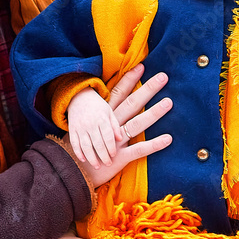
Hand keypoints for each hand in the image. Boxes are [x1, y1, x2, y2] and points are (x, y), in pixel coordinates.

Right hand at [67, 88, 121, 167]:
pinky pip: (74, 143)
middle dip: (103, 156)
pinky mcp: (72, 129)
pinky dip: (78, 152)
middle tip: (108, 164)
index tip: (113, 155)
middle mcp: (90, 124)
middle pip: (98, 143)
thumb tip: (121, 138)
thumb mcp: (109, 112)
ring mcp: (80, 127)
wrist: (78, 96)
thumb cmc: (98, 106)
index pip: (107, 136)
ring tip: (97, 166)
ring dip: (92, 158)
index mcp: (101, 119)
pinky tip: (83, 160)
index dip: (111, 147)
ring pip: (86, 146)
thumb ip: (115, 126)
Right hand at [86, 64, 172, 187]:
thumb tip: (112, 111)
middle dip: (147, 89)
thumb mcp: (89, 133)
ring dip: (154, 112)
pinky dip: (154, 145)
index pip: (119, 94)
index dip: (130, 79)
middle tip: (163, 77)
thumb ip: (102, 123)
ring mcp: (115, 142)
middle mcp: (110, 126)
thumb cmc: (82, 152)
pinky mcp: (119, 158)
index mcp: (103, 118)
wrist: (69, 172)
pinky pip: (139, 150)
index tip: (142, 66)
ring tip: (169, 102)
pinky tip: (168, 138)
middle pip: (131, 103)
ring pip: (137, 123)